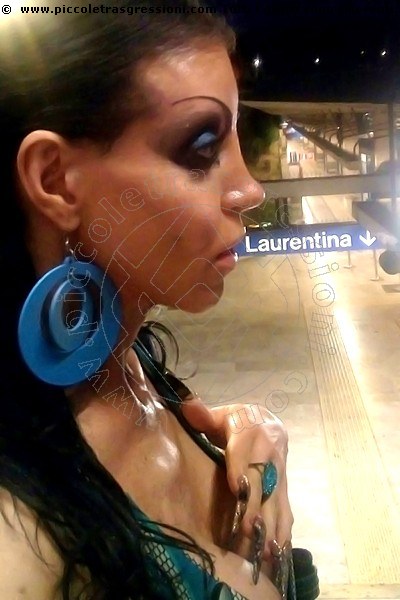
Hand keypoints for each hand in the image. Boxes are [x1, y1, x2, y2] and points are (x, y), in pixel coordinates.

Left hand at [181, 398, 293, 562]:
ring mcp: (280, 472)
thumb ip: (203, 414)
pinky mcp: (284, 487)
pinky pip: (285, 509)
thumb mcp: (220, 415)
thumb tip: (188, 406)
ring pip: (276, 499)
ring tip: (264, 551)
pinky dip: (283, 531)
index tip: (237, 489)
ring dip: (271, 525)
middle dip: (256, 507)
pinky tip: (278, 552)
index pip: (245, 452)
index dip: (241, 469)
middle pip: (262, 481)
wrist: (267, 422)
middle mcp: (269, 453)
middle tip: (247, 531)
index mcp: (251, 432)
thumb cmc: (236, 421)